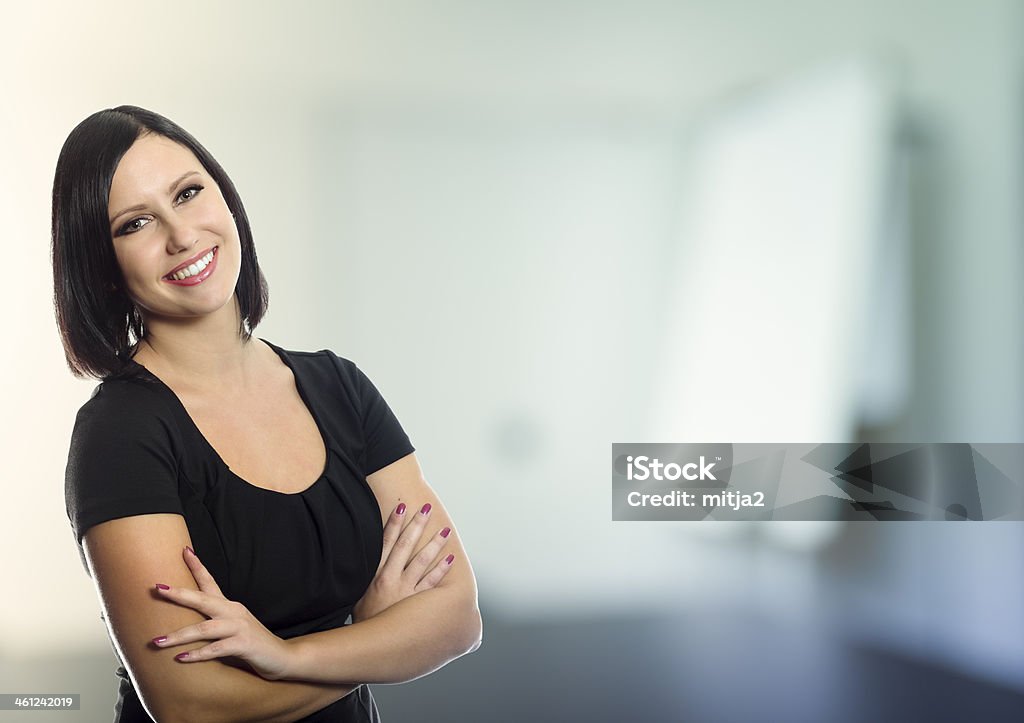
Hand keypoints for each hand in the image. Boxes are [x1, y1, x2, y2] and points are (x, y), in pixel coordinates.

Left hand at [151, 547, 293, 680]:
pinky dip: (198, 654)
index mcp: (229, 606)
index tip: (184, 550)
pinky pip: (216, 649)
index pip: (211, 581)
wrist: (282, 656)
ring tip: (158, 641)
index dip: (197, 566)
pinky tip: (182, 658)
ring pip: (204, 628)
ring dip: (179, 635)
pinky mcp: (244, 644)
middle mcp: (234, 612)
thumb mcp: (233, 628)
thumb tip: (184, 626)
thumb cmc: (252, 644)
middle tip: (158, 588)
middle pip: (203, 599)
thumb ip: (214, 624)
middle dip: (179, 594)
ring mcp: (240, 627)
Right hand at [353, 502, 455, 621]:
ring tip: (445, 531)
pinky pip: (431, 584)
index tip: (402, 506)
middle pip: (405, 545)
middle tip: (426, 509)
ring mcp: (404, 591)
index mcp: (374, 574)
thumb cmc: (363, 618)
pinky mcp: (416, 605)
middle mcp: (390, 579)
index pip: (385, 542)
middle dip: (416, 525)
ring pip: (422, 561)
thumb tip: (369, 554)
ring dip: (434, 544)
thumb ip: (367, 573)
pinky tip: (450, 559)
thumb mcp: (357, 593)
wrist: (365, 645)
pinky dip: (441, 570)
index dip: (394, 523)